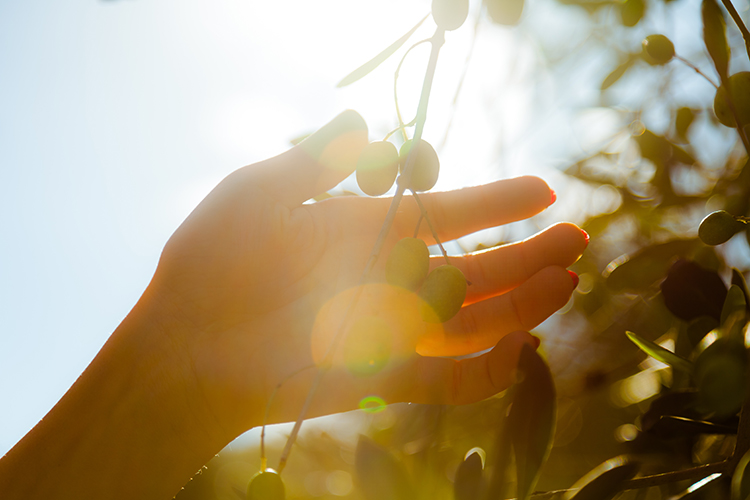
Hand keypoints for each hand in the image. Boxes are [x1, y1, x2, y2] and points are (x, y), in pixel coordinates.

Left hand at [145, 110, 587, 443]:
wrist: (184, 346)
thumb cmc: (213, 264)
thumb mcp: (259, 193)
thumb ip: (313, 160)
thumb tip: (364, 121)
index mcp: (364, 233)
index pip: (445, 216)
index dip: (495, 203)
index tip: (542, 190)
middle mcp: (385, 280)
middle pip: (473, 269)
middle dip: (527, 255)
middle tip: (577, 239)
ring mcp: (387, 331)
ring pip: (471, 321)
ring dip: (523, 305)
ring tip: (568, 280)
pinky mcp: (381, 378)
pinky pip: (445, 381)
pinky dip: (486, 373)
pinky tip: (522, 348)